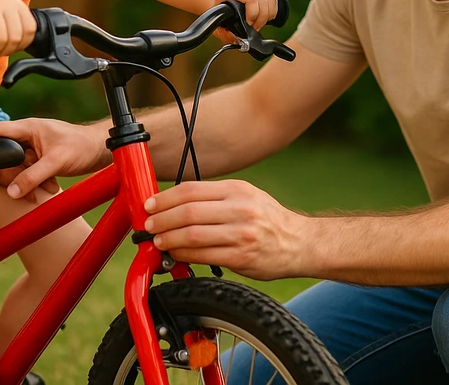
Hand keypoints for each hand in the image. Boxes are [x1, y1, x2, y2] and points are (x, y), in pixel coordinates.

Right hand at [0, 0, 35, 56]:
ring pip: (2, 38)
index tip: (8, 48)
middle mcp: (8, 4)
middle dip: (5, 51)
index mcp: (19, 6)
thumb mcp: (6, 21)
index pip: (30, 32)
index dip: (20, 46)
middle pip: (15, 38)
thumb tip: (28, 47)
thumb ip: (18, 30)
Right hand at [0, 117, 110, 198]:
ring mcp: (34, 149)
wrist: (101, 152)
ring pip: (17, 168)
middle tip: (23, 188)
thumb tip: (11, 191)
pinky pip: (28, 174)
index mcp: (28, 128)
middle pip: (5, 156)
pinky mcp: (40, 160)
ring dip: (28, 181)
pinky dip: (36, 183)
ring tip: (45, 187)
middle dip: (15, 174)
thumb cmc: (82, 146)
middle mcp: (28, 137)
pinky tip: (50, 187)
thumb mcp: (55, 161)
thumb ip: (32, 176)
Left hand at [144, 179, 306, 280]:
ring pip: (192, 235)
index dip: (165, 198)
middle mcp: (240, 209)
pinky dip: (183, 255)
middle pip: (188, 212)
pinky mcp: (241, 258)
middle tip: (147, 225)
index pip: (191, 190)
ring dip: (168, 238)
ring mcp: (241, 234)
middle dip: (161, 219)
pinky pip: (203, 256)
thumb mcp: (246, 196)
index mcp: (238, 190)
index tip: (150, 205)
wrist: (300, 243)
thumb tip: (175, 203)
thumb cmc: (269, 219)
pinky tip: (175, 254)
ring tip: (157, 241)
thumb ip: (215, 197)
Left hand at [212, 0, 278, 44]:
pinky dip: (273, 11)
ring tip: (259, 24)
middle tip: (255, 28)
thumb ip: (226, 34)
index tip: (249, 25)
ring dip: (267, 15)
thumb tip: (236, 37)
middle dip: (261, 18)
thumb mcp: (219, 26)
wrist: (221, 8)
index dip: (253, 14)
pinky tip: (266, 18)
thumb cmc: (220, 17)